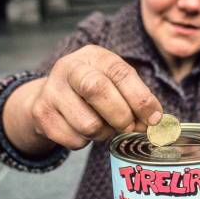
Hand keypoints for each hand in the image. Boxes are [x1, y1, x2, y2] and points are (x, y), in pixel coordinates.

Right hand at [4, 45, 162, 154]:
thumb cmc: (93, 92)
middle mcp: (69, 67)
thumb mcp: (116, 85)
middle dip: (121, 115)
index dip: (141, 98)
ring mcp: (51, 90)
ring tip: (103, 127)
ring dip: (104, 133)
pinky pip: (74, 140)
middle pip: (97, 89)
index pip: (120, 72)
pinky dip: (85, 142)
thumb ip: (138, 99)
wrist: (50, 99)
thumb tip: (157, 123)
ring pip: (88, 123)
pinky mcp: (41, 114)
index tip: (153, 119)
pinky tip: (83, 131)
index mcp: (94, 56)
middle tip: (129, 127)